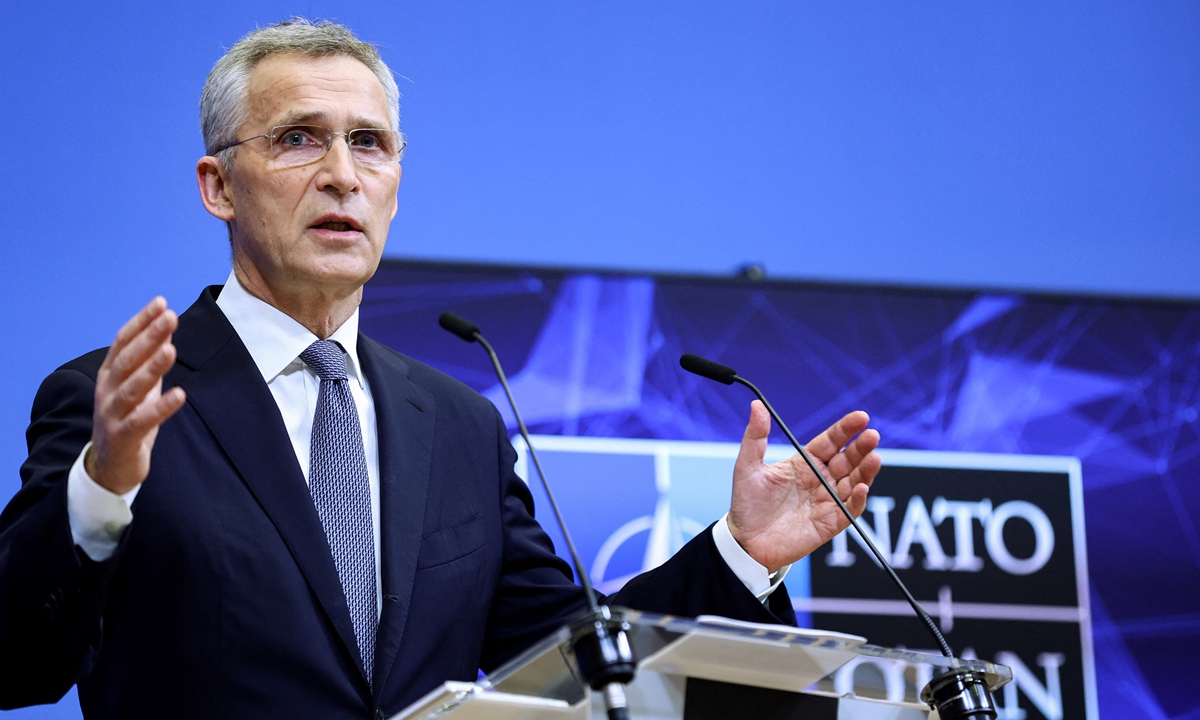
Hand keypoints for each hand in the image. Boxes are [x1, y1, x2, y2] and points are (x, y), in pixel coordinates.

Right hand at [84, 297, 186, 493]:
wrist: (110, 465)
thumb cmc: (128, 419)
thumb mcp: (138, 386)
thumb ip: (149, 360)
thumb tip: (166, 329)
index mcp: (110, 375)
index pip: (123, 341)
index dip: (141, 322)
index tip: (161, 302)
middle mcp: (107, 390)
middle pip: (127, 360)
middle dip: (148, 337)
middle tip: (169, 317)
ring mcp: (112, 414)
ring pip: (132, 388)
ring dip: (152, 367)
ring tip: (170, 349)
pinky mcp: (122, 437)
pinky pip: (142, 420)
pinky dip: (161, 407)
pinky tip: (180, 395)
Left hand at [728, 400, 881, 572]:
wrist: (744, 541)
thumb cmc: (747, 504)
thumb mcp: (748, 466)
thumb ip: (755, 437)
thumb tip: (757, 405)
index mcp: (804, 463)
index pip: (831, 442)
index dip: (845, 429)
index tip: (861, 417)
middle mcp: (820, 480)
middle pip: (848, 460)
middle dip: (861, 447)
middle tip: (872, 435)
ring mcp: (826, 501)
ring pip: (854, 482)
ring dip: (866, 470)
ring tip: (874, 457)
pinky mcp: (830, 523)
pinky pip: (849, 510)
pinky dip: (857, 499)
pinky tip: (861, 487)